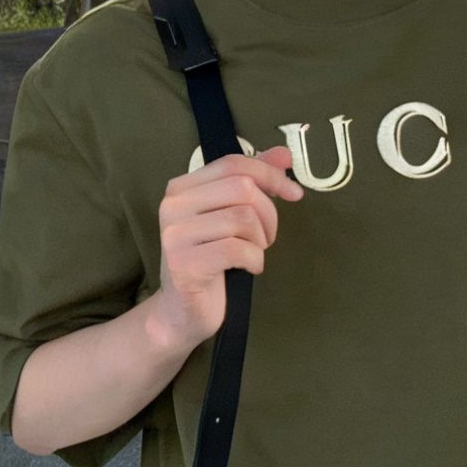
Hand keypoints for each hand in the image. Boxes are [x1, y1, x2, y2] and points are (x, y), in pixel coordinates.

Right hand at [148, 144, 303, 355]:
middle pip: (242, 188)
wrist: (181, 312)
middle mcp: (173, 206)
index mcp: (181, 188)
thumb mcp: (230, 215)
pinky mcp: (185, 263)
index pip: (233, 164)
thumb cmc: (209, 260)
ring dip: (261, 240)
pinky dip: (255, 260)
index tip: (294, 193)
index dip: (269, 175)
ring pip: (243, 218)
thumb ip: (254, 181)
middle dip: (268, 214)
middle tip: (266, 238)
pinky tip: (249, 269)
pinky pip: (239, 249)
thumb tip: (283, 154)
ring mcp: (176, 235)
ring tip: (253, 254)